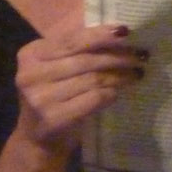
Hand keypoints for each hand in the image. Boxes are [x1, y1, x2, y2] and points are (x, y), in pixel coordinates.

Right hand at [13, 18, 146, 150]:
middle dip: (117, 56)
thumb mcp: (55, 68)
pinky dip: (110, 94)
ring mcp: (40, 98)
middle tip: (140, 55)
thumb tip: (116, 32)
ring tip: (136, 73)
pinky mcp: (53, 118)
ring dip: (119, 75)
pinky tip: (118, 92)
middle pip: (85, 59)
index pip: (72, 40)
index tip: (125, 31)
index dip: (100, 34)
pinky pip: (93, 99)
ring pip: (92, 79)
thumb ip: (76, 50)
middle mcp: (31, 74)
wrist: (37, 140)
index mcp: (31, 54)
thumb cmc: (53, 97)